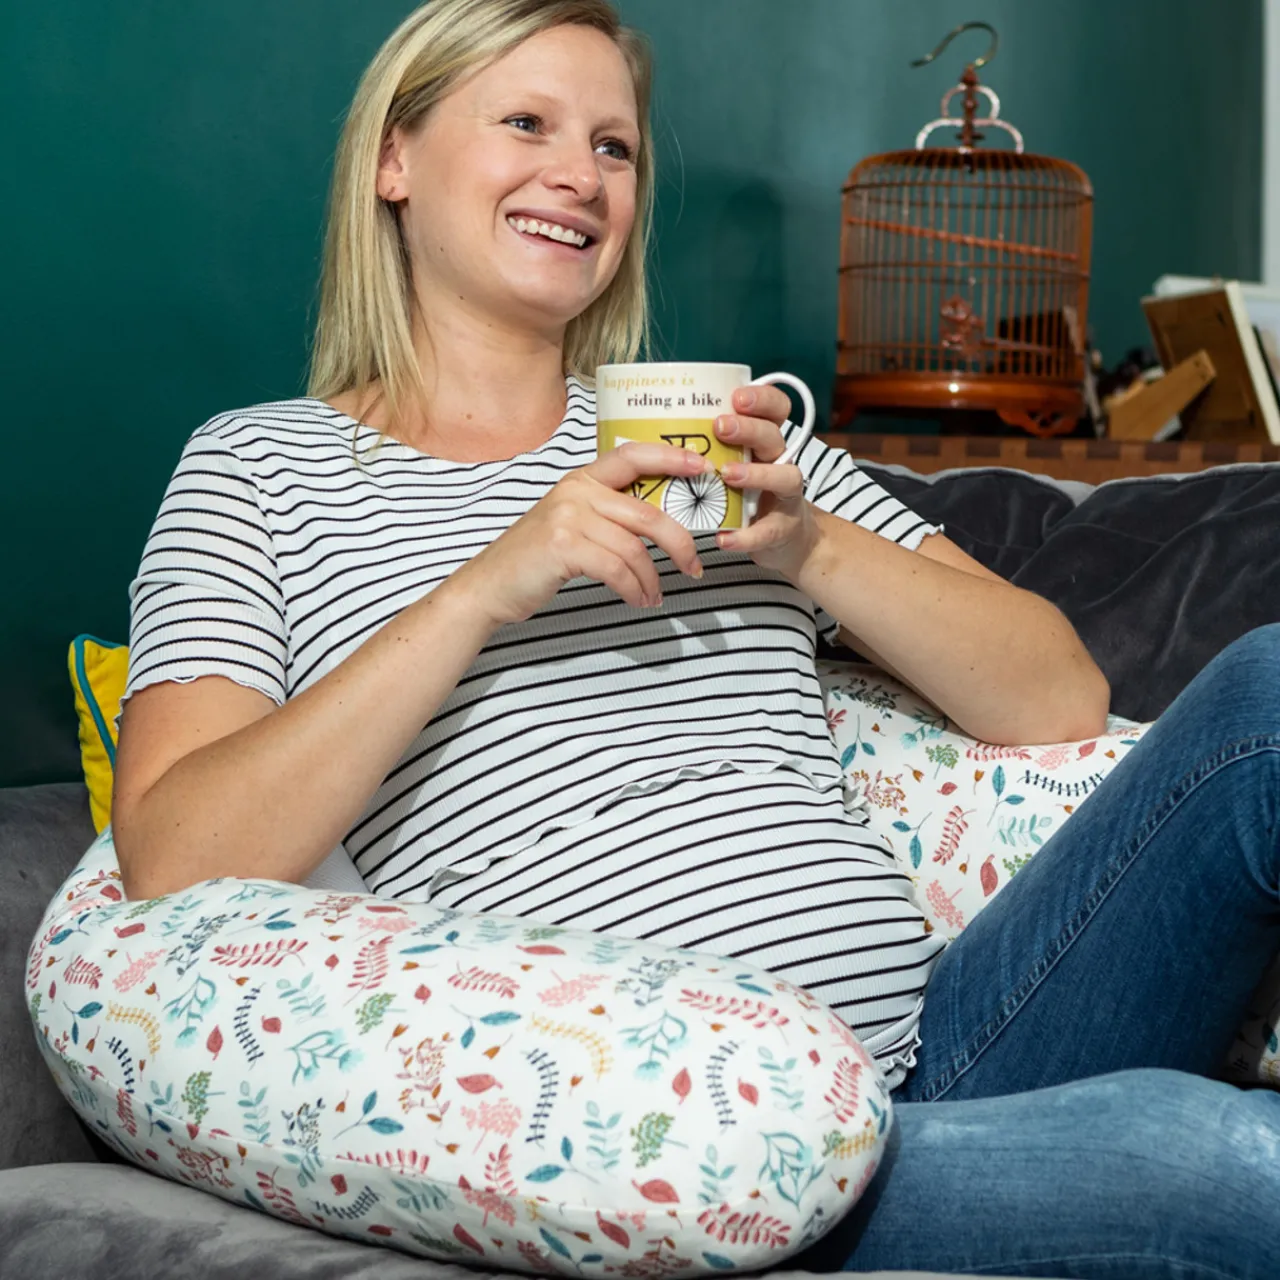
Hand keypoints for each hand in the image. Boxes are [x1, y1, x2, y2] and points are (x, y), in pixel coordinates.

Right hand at [452, 443, 711, 627]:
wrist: (489, 585)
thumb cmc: (535, 559)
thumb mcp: (570, 523)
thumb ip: (605, 514)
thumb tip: (657, 525)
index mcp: (581, 480)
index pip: (633, 456)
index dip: (671, 458)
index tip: (702, 467)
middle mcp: (576, 492)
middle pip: (647, 514)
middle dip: (680, 543)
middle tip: (694, 567)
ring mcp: (568, 518)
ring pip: (634, 548)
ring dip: (652, 578)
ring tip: (654, 596)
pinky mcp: (563, 546)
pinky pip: (617, 569)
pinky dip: (634, 589)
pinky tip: (637, 600)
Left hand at [713, 384, 818, 580]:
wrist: (784, 538)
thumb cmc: (748, 494)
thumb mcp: (733, 464)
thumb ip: (708, 449)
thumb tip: (657, 429)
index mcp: (764, 441)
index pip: (775, 409)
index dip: (762, 398)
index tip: (737, 397)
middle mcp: (780, 462)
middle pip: (774, 435)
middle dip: (749, 428)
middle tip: (721, 426)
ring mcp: (786, 495)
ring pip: (785, 476)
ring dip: (757, 474)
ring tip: (728, 475)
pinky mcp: (783, 528)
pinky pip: (768, 530)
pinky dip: (746, 535)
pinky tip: (723, 537)